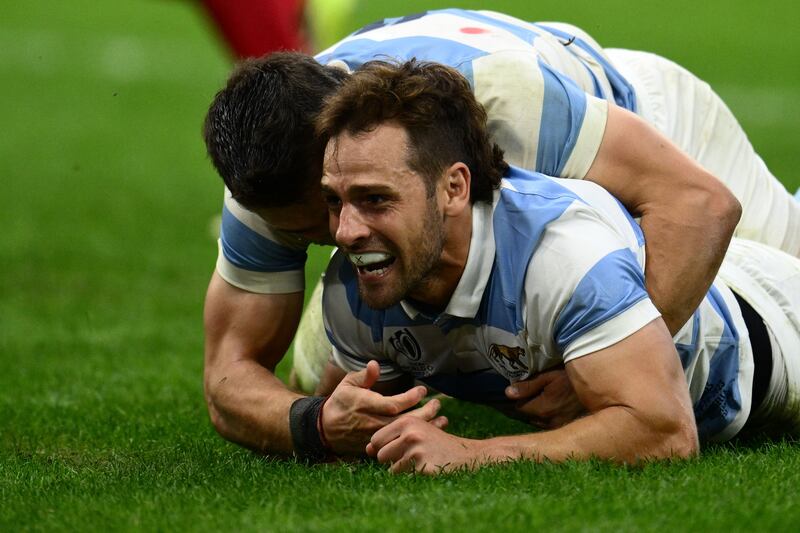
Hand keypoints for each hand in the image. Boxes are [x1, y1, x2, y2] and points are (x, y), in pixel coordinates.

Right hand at [321, 361, 446, 455]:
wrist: (326, 429)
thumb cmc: (340, 402)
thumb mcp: (348, 385)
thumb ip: (364, 376)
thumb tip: (375, 364)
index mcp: (365, 405)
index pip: (392, 404)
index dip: (410, 398)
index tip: (423, 390)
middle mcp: (372, 422)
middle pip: (404, 421)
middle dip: (424, 413)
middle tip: (438, 403)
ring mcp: (376, 436)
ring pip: (405, 434)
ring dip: (425, 427)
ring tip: (443, 419)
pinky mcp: (378, 446)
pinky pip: (401, 443)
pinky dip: (417, 438)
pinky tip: (431, 433)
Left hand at [367, 417, 487, 474]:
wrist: (465, 455)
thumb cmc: (435, 443)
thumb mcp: (415, 432)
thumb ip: (391, 437)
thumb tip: (367, 449)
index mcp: (407, 422)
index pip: (376, 440)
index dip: (381, 449)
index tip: (394, 450)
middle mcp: (410, 434)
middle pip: (381, 456)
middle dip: (390, 461)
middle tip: (409, 458)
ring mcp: (417, 452)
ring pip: (392, 470)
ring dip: (403, 471)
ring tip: (420, 463)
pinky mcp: (424, 469)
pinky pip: (405, 479)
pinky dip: (412, 478)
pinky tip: (426, 470)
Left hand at [505, 367, 585, 428]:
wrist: (594, 386)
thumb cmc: (569, 378)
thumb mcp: (547, 377)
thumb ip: (527, 386)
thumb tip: (508, 393)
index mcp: (543, 409)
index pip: (520, 408)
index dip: (521, 398)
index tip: (527, 390)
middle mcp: (549, 422)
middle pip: (528, 416)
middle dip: (529, 406)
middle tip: (538, 393)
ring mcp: (557, 426)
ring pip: (537, 421)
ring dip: (538, 412)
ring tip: (547, 399)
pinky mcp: (564, 427)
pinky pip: (548, 424)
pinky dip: (547, 417)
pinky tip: (554, 407)